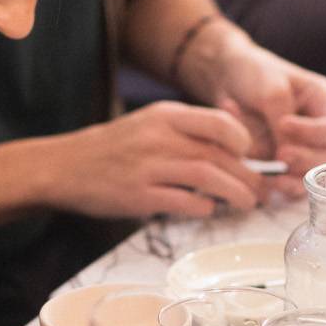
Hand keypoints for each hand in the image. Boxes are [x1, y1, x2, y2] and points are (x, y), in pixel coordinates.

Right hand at [45, 102, 267, 220]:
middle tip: (261, 189)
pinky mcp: (138, 196)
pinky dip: (204, 208)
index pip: (219, 122)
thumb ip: (188, 130)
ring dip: (235, 193)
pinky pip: (184, 202)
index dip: (244, 141)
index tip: (251, 156)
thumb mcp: (150, 124)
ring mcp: (148, 167)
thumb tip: (237, 145)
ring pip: (208, 177)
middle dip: (248, 175)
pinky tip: (208, 210)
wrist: (65, 166)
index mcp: (165, 115)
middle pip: (219, 154)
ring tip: (248, 204)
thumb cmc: (114, 147)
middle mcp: (159, 137)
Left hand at [179, 26, 325, 195]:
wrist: (226, 77)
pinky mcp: (287, 163)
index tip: (284, 124)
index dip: (316, 131)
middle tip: (281, 156)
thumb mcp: (271, 87)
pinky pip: (295, 183)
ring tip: (275, 177)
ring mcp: (306, 148)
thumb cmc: (254, 72)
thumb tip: (286, 152)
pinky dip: (283, 186)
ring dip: (297, 178)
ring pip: (316, 174)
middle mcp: (322, 128)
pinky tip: (269, 184)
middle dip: (308, 159)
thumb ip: (281, 116)